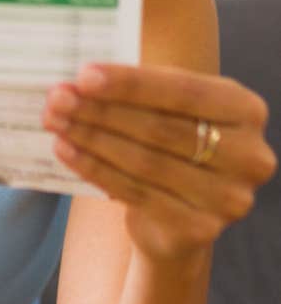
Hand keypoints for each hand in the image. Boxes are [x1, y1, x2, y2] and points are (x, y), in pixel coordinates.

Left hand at [42, 63, 277, 261]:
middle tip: (58, 98)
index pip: (182, 91)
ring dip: (92, 138)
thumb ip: (140, 89)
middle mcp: (248, 155)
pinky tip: (66, 150)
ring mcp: (229, 197)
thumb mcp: (169, 107)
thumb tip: (78, 79)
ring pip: (144, 161)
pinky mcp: (200, 228)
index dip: (131, 83)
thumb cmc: (170, 140)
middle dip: (102, 110)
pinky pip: (135, 192)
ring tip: (55, 121)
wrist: (179, 213)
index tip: (84, 75)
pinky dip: (95, 169)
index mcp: (246, 109)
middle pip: (160, 127)